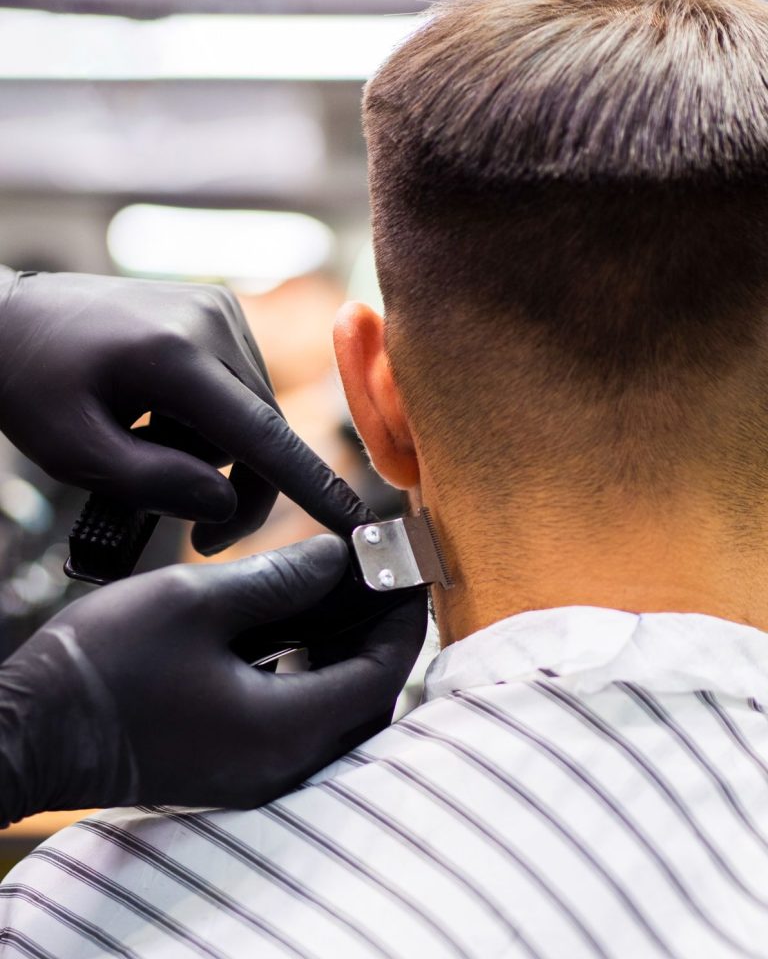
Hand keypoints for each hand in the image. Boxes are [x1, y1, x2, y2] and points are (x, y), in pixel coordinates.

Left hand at [0, 268, 372, 552]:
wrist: (9, 316)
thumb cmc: (29, 381)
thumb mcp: (71, 451)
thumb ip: (153, 484)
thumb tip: (224, 504)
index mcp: (174, 354)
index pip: (261, 435)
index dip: (313, 488)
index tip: (357, 526)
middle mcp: (212, 321)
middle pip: (264, 433)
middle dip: (237, 491)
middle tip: (196, 537)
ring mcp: (219, 310)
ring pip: (255, 415)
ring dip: (219, 454)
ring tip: (152, 449)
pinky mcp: (217, 311)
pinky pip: (241, 388)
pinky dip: (215, 423)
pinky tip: (164, 418)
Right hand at [0, 535, 426, 823]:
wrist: (28, 730)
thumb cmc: (105, 665)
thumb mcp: (197, 602)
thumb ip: (280, 580)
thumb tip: (337, 559)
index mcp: (285, 730)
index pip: (383, 673)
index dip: (404, 618)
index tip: (408, 569)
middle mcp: (283, 766)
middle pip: (369, 700)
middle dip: (384, 637)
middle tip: (381, 579)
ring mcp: (257, 773)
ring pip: (338, 713)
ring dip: (351, 655)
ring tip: (346, 593)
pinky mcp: (233, 766)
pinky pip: (301, 722)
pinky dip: (315, 675)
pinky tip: (299, 628)